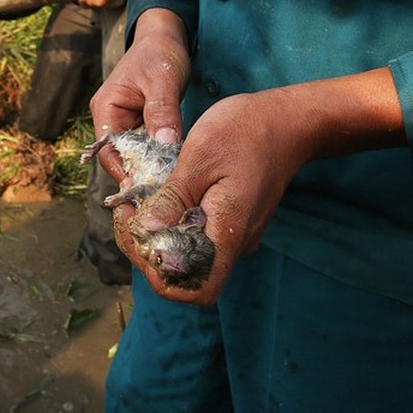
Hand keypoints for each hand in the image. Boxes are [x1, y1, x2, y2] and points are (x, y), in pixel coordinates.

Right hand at [89, 8, 190, 175]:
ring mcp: (124, 124)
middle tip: (163, 194)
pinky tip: (173, 169)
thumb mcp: (163, 80)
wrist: (165, 37)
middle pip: (119, 158)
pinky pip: (145, 149)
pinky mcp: (140, 126)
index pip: (108, 151)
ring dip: (150, 168)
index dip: (125, 172)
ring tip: (170, 186)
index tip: (146, 190)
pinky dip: (157, 158)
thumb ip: (162, 111)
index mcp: (106, 109)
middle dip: (139, 175)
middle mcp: (110, 120)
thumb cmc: (159, 53)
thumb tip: (164, 145)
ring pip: (134, 156)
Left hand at [111, 67, 405, 304]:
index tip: (137, 237)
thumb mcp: (198, 160)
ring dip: (156, 235)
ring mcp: (234, 233)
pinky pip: (197, 234)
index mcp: (228, 234)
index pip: (197, 291)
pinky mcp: (231, 220)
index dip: (160, 279)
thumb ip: (171, 201)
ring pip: (188, 253)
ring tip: (135, 200)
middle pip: (185, 274)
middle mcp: (234, 243)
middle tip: (125, 209)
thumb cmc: (245, 133)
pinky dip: (172, 222)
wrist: (286, 120)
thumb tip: (143, 234)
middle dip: (147, 250)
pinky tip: (156, 196)